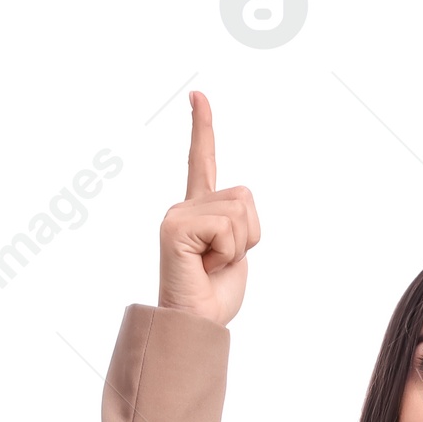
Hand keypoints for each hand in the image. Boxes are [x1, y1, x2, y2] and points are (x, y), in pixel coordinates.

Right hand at [157, 92, 259, 324]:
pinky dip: (226, 252)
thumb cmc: (213, 296)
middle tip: (219, 263)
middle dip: (247, 236)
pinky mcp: (175, 226)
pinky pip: (225, 227)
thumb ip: (238, 222)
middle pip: (244, 197)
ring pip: (239, 211)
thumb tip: (239, 209)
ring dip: (237, 246)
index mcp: (198, 210)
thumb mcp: (236, 251)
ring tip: (212, 265)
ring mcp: (177, 214)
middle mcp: (184, 206)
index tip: (198, 96)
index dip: (202, 127)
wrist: (195, 325)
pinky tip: (204, 265)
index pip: (202, 161)